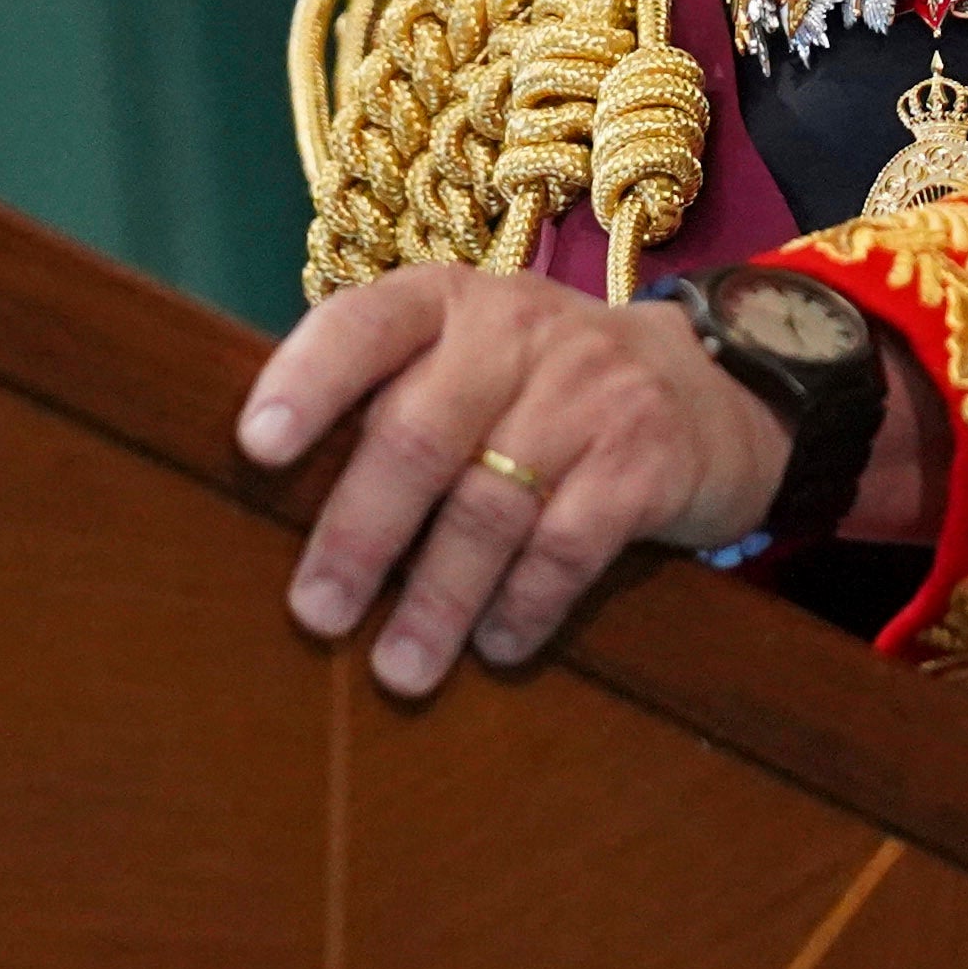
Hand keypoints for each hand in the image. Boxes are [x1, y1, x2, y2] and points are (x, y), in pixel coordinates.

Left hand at [234, 263, 792, 693]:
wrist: (709, 390)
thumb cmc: (541, 392)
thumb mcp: (470, 361)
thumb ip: (392, 403)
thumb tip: (274, 511)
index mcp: (449, 302)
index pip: (364, 324)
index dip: (307, 381)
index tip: (257, 448)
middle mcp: (516, 331)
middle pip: (419, 434)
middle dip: (360, 533)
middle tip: (317, 613)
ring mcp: (589, 391)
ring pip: (491, 505)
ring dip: (436, 599)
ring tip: (398, 666)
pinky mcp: (646, 458)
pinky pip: (567, 545)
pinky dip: (524, 606)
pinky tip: (496, 645)